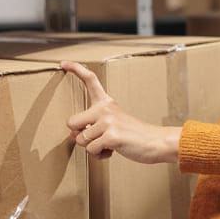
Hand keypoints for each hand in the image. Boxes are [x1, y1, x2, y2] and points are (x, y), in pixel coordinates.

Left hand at [61, 60, 180, 163]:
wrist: (155, 142)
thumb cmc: (133, 135)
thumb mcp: (113, 124)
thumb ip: (91, 126)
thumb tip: (73, 135)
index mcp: (106, 103)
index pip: (90, 80)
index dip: (76, 70)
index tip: (64, 63)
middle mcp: (106, 108)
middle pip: (72, 122)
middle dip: (80, 135)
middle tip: (98, 138)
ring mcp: (108, 121)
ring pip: (81, 139)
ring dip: (92, 148)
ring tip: (108, 145)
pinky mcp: (111, 136)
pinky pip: (91, 150)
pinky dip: (100, 155)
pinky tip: (112, 151)